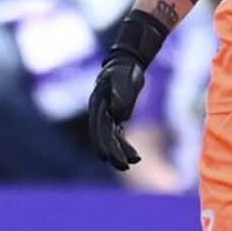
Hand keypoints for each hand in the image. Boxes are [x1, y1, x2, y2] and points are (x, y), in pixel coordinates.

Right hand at [87, 55, 144, 170]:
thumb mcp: (123, 79)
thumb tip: (117, 111)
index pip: (98, 128)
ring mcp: (107, 116)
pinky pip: (118, 136)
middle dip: (112, 153)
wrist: (127, 64)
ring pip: (111, 139)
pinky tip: (134, 157)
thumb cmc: (124, 70)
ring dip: (120, 152)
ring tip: (132, 163)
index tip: (106, 157)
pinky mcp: (116, 118)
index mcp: (97, 103)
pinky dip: (125, 146)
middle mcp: (100, 112)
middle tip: (123, 166)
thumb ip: (120, 93)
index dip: (101, 143)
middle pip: (103, 137)